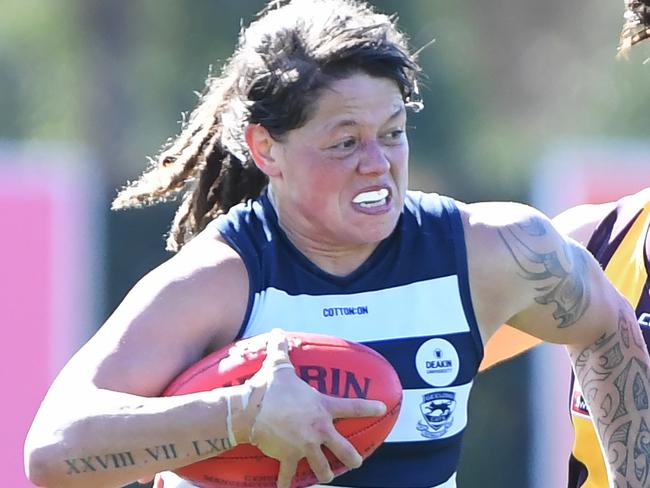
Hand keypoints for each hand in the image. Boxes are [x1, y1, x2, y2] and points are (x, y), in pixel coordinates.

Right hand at [243, 329, 386, 487]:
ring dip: (324, 473)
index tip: (383, 408)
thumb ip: (281, 349)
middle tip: (357, 463)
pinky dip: (286, 482)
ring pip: (322, 467)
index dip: (369, 407)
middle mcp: (319, 429)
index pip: (352, 406)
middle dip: (353, 458)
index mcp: (322, 407)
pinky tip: (285, 487)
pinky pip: (289, 475)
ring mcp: (306, 446)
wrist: (249, 410)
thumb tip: (277, 331)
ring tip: (326, 476)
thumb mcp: (279, 366)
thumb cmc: (268, 388)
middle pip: (344, 449)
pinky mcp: (289, 457)